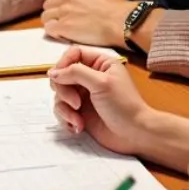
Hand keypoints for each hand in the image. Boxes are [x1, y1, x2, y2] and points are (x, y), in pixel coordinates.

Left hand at [41, 0, 130, 47]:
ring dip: (52, 23)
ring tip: (63, 32)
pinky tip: (63, 37)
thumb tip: (88, 2)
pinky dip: (54, 33)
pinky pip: (49, 29)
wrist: (122, 21)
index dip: (60, 4)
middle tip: (62, 24)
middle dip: (53, 13)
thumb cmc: (120, 10)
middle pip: (48, 4)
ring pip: (46, 16)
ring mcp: (64, 11)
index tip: (65, 12)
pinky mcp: (63, 26)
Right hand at [48, 47, 188, 170]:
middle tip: (75, 103)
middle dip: (63, 90)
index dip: (63, 64)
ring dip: (66, 109)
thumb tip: (52, 72)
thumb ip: (75, 72)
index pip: (73, 54)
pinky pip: (62, 111)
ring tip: (79, 120)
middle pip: (62, 75)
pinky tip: (78, 127)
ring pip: (59, 95)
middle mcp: (90, 78)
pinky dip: (67, 120)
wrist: (135, 135)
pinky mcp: (80, 113)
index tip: (58, 77)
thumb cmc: (124, 106)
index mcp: (99, 64)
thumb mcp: (101, 83)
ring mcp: (84, 96)